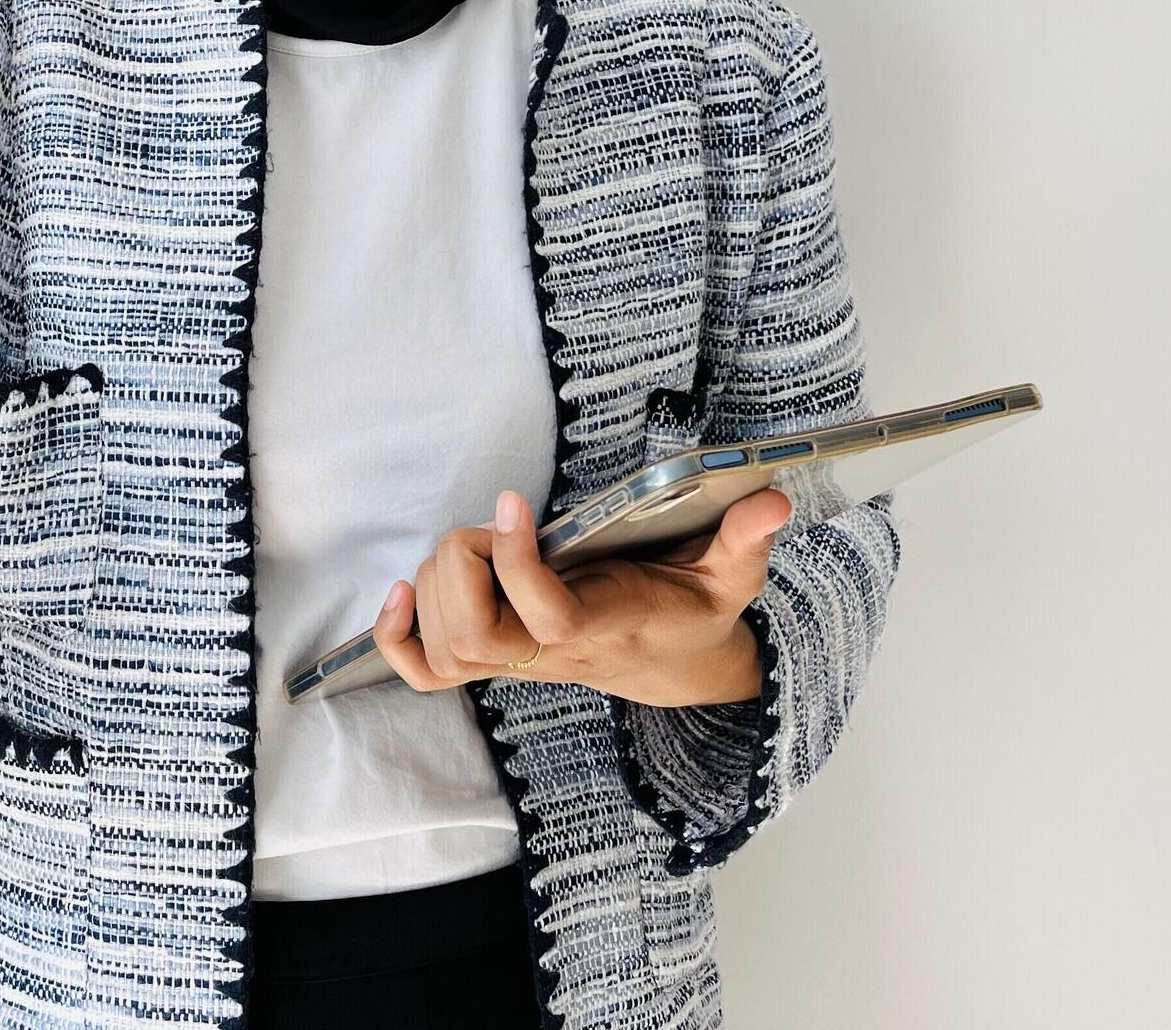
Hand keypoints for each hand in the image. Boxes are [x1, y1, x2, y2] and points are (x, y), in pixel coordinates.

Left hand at [367, 485, 791, 707]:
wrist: (673, 665)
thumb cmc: (692, 610)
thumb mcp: (730, 575)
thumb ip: (745, 540)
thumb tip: (771, 500)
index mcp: (605, 626)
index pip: (548, 617)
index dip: (516, 564)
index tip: (514, 503)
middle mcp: (552, 652)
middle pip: (475, 635)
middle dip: (462, 567)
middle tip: (490, 524)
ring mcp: (517, 660)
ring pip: (446, 647)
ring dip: (435, 584)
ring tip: (471, 543)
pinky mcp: (494, 660)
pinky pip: (428, 671)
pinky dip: (398, 638)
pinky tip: (399, 596)